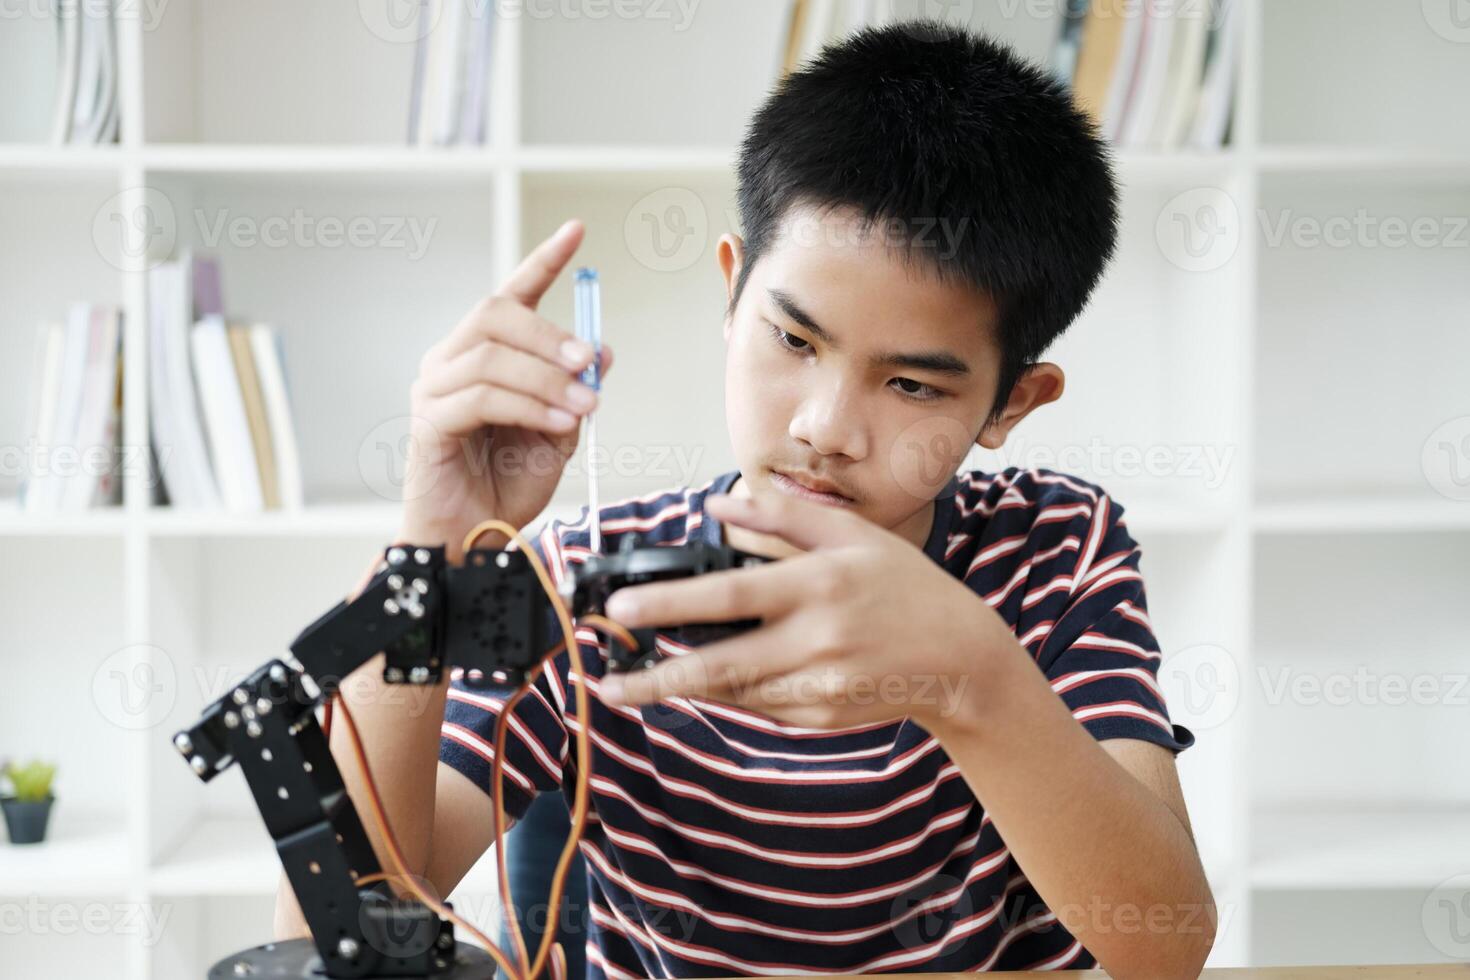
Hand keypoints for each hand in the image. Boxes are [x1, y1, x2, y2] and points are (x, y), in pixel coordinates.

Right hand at [398, 219, 614, 559]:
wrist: (476, 539)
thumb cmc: (509, 484)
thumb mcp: (558, 433)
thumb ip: (574, 391)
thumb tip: (602, 352)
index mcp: (484, 355)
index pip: (511, 294)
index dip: (543, 260)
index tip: (577, 229)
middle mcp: (452, 361)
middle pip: (496, 314)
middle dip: (549, 333)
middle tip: (588, 360)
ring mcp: (434, 388)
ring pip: (492, 356)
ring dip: (547, 379)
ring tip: (585, 405)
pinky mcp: (428, 421)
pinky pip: (481, 397)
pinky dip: (527, 405)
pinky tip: (558, 422)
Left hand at [598, 491, 1009, 731]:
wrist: (960, 659)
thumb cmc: (905, 587)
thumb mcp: (853, 537)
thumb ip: (783, 519)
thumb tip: (719, 504)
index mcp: (818, 586)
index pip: (729, 596)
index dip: (669, 603)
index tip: (622, 608)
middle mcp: (816, 640)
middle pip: (718, 662)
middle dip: (653, 676)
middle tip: (605, 677)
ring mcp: (819, 688)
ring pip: (734, 692)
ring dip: (682, 688)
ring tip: (634, 682)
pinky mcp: (822, 720)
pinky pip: (762, 708)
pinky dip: (732, 694)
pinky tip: (712, 681)